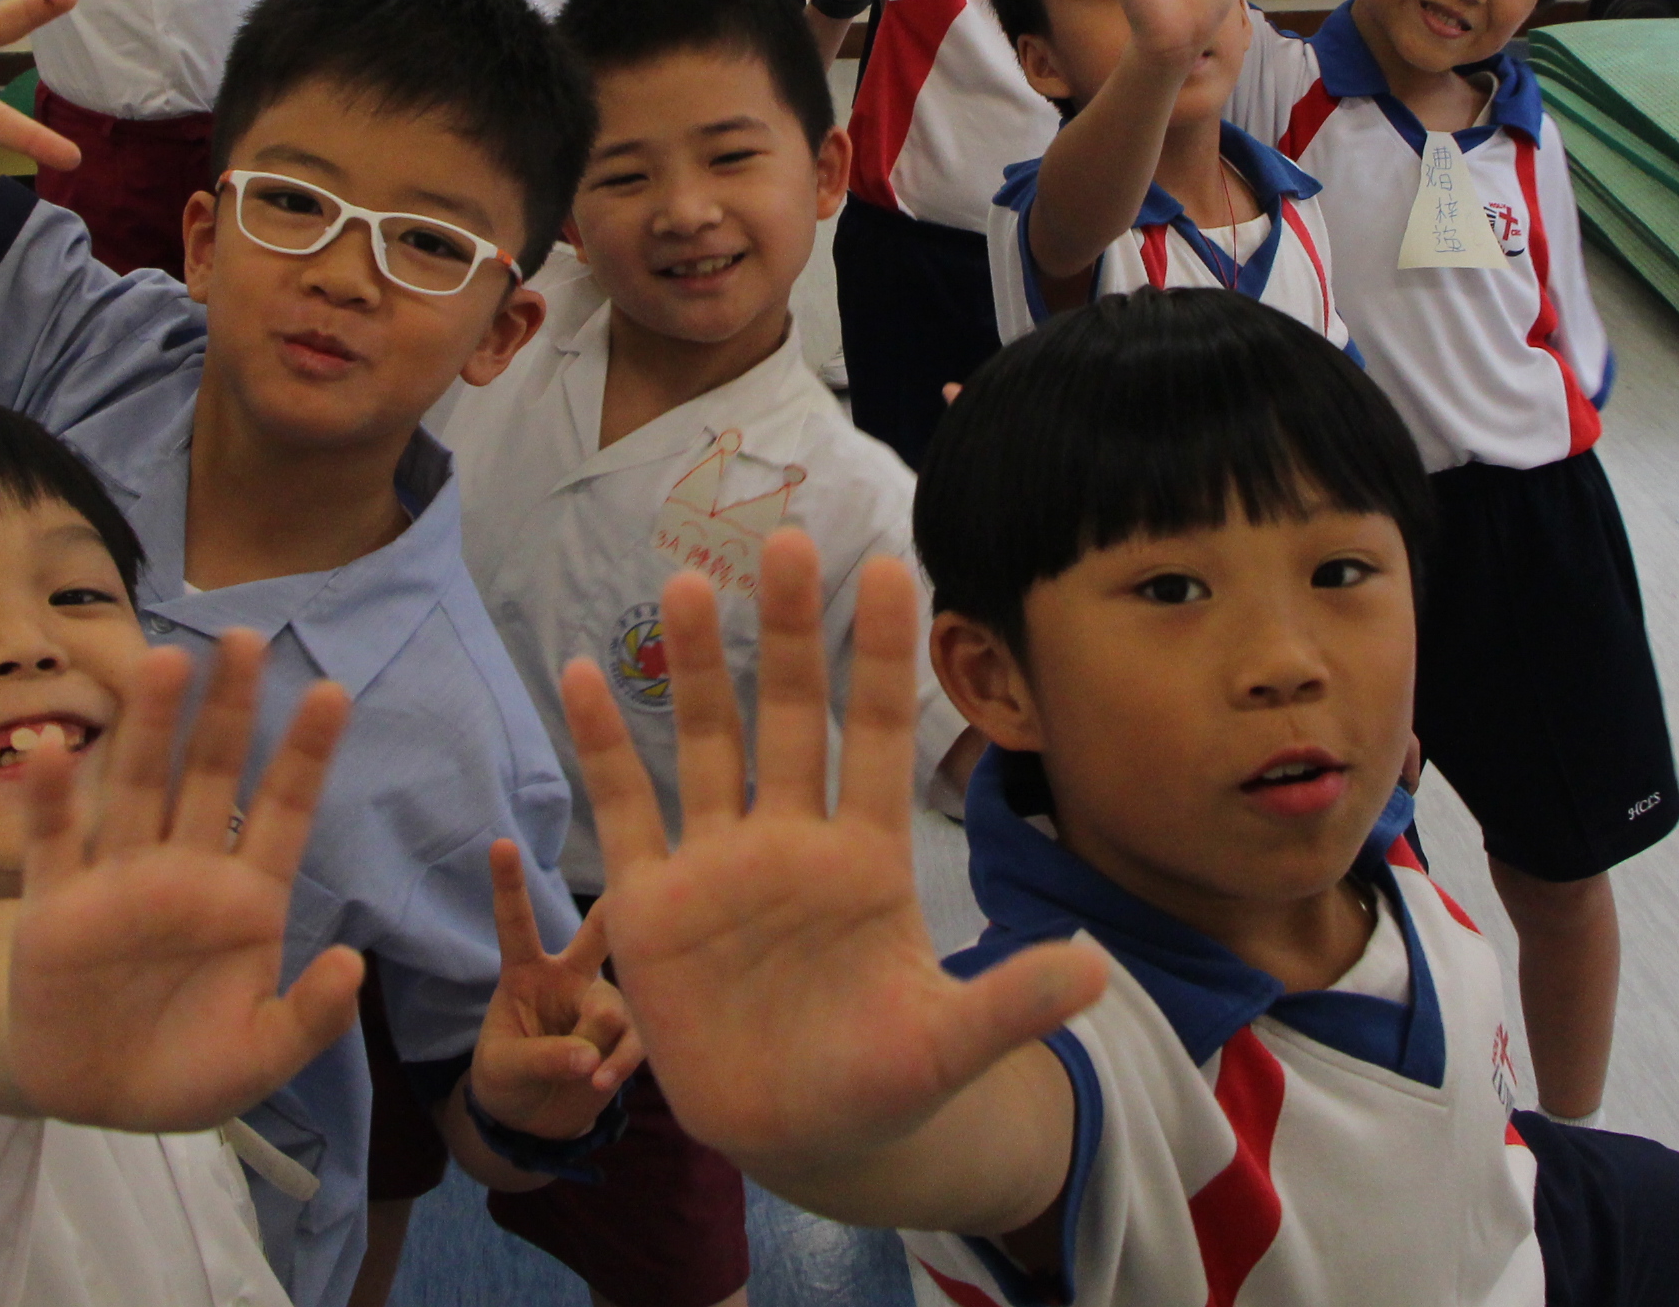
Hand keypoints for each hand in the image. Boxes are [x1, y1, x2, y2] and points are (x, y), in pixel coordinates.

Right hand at [7, 632, 367, 1132]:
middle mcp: (184, 871)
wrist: (93, 1100)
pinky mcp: (54, 910)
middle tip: (246, 638)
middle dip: (228, 710)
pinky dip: (49, 799)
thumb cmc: (186, 1068)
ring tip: (165, 662)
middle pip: (210, 774)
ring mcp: (117, 882)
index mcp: (246, 898)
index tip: (334, 691)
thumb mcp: (261, 1058)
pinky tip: (53, 748)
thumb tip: (352, 965)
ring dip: (148, 728)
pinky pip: (52, 844)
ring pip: (136, 788)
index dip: (306, 754)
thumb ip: (309, 1017)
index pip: (284, 810)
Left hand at [466, 843, 640, 1140]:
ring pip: (614, 1007)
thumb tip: (590, 1057)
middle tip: (642, 882)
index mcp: (526, 971)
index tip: (500, 843)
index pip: (516, 923)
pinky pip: (638, 1038)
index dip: (509, 884)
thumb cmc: (506, 1079)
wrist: (534, 1121)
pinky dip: (620, 1063)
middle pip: (600, 931)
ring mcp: (603, 1002)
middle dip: (619, 907)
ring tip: (581, 1075)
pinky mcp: (630, 1033)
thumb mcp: (504, 1068)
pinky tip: (600, 1081)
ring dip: (597, 1044)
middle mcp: (571, 976)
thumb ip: (542, 1058)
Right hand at [571, 534, 1105, 1176]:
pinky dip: (601, 746)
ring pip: (706, 745)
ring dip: (698, 668)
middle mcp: (790, 842)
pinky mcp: (651, 907)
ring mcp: (717, 867)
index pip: (875, 737)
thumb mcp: (948, 1047)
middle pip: (790, 716)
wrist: (803, 1139)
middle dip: (789, 632)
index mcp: (866, 859)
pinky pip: (624, 811)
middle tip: (786, 539)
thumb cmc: (884, 1080)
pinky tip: (580, 673)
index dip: (880, 657)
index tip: (893, 568)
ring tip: (687, 583)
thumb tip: (1098, 972)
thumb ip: (1009, 1004)